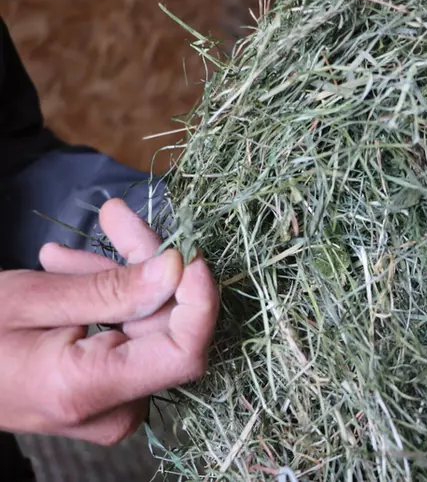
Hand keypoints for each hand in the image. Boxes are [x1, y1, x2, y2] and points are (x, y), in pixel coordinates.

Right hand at [0, 198, 218, 444]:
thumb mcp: (30, 299)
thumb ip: (111, 288)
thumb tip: (179, 268)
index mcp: (90, 390)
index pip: (185, 352)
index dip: (199, 299)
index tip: (189, 250)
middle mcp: (112, 408)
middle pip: (165, 326)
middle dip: (146, 266)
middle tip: (114, 215)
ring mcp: (113, 404)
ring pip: (148, 324)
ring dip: (120, 278)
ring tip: (65, 252)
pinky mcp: (108, 391)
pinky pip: (129, 335)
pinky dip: (110, 300)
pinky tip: (70, 271)